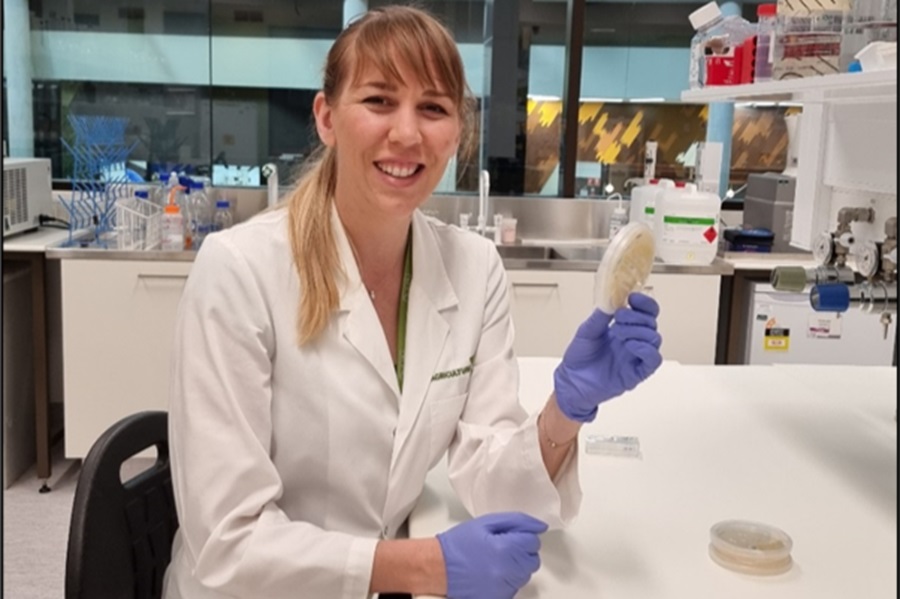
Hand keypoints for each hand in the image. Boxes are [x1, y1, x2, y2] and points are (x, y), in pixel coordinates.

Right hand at [436, 512, 547, 598]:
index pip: (532, 542)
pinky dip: (508, 580)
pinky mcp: (498, 598)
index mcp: (505, 549)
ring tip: (496, 559)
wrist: (438, 567)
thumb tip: (540, 526)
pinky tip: (492, 572)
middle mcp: (507, 571)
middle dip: (522, 551)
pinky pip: (515, 588)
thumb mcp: (485, 523)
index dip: (522, 536)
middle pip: (532, 560)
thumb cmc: (459, 543)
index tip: (510, 536)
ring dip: (516, 566)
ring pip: (525, 575)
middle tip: (504, 546)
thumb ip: (516, 521)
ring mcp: (503, 588)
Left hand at [554, 292, 662, 421]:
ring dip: (637, 331)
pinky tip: (630, 345)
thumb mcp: (587, 330)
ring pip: (654, 338)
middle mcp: (634, 341)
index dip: (644, 303)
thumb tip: (611, 299)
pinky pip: (653, 360)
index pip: (646, 312)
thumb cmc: (580, 358)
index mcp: (625, 328)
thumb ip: (600, 316)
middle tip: (618, 317)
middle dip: (636, 316)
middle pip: (651, 323)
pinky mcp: (637, 373)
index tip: (633, 297)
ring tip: (617, 333)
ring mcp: (636, 357)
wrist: (572, 381)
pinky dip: (645, 349)